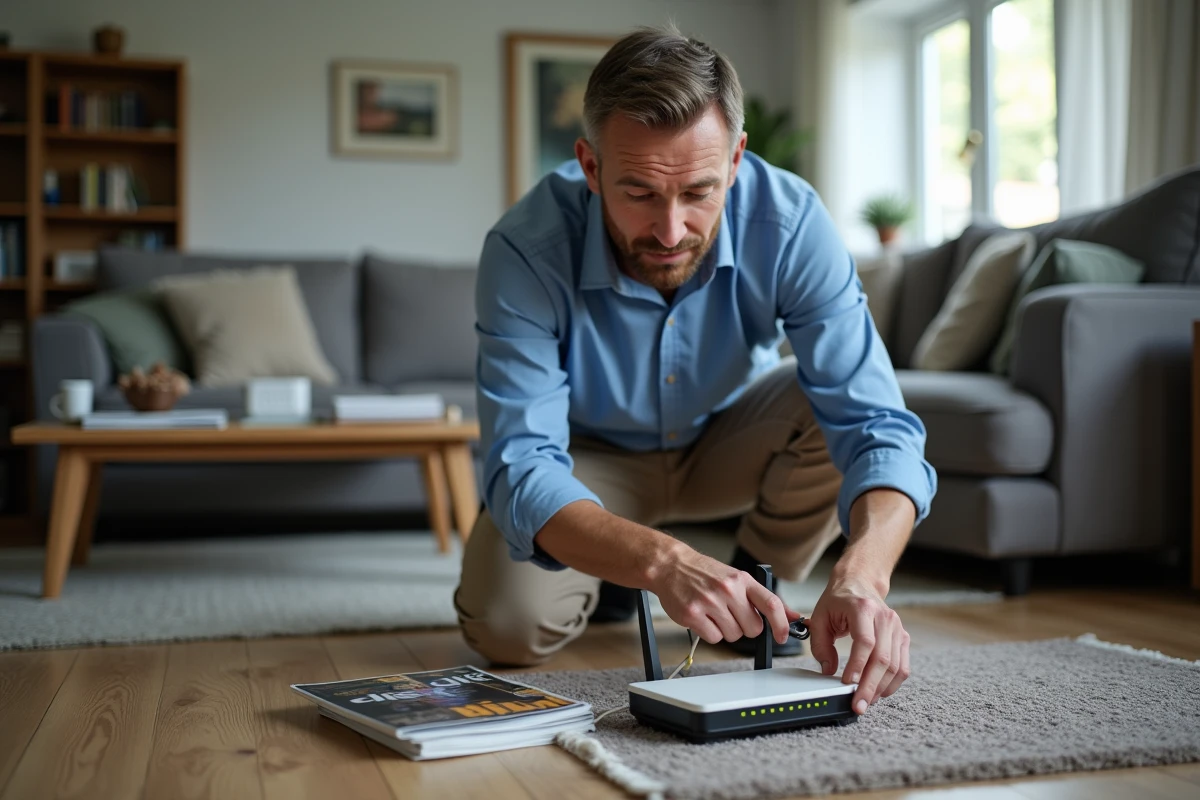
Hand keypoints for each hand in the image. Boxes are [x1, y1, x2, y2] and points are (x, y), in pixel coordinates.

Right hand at [650, 543, 799, 645]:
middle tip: (732, 615)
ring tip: (714, 613)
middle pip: (753, 628)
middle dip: (745, 627)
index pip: (771, 604)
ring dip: (726, 630)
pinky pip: (714, 639)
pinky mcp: (692, 614)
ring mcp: (709, 602)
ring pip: (733, 635)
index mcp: (742, 580)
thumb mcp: (737, 578)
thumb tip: (792, 616)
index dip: (781, 624)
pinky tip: (703, 618)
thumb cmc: (705, 573)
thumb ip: (763, 598)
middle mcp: (728, 589)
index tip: (782, 636)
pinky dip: (710, 633)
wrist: (671, 565)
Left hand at [807, 571, 909, 714]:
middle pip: (883, 658)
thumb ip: (820, 645)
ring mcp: (897, 628)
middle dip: (870, 686)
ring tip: (867, 702)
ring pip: (896, 666)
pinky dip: (892, 683)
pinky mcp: (903, 637)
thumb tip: (828, 671)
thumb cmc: (839, 600)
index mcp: (863, 609)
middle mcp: (884, 617)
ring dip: (881, 688)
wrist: (859, 582)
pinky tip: (879, 692)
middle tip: (858, 705)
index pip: (865, 642)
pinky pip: (903, 666)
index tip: (848, 683)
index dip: (858, 665)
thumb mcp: (820, 617)